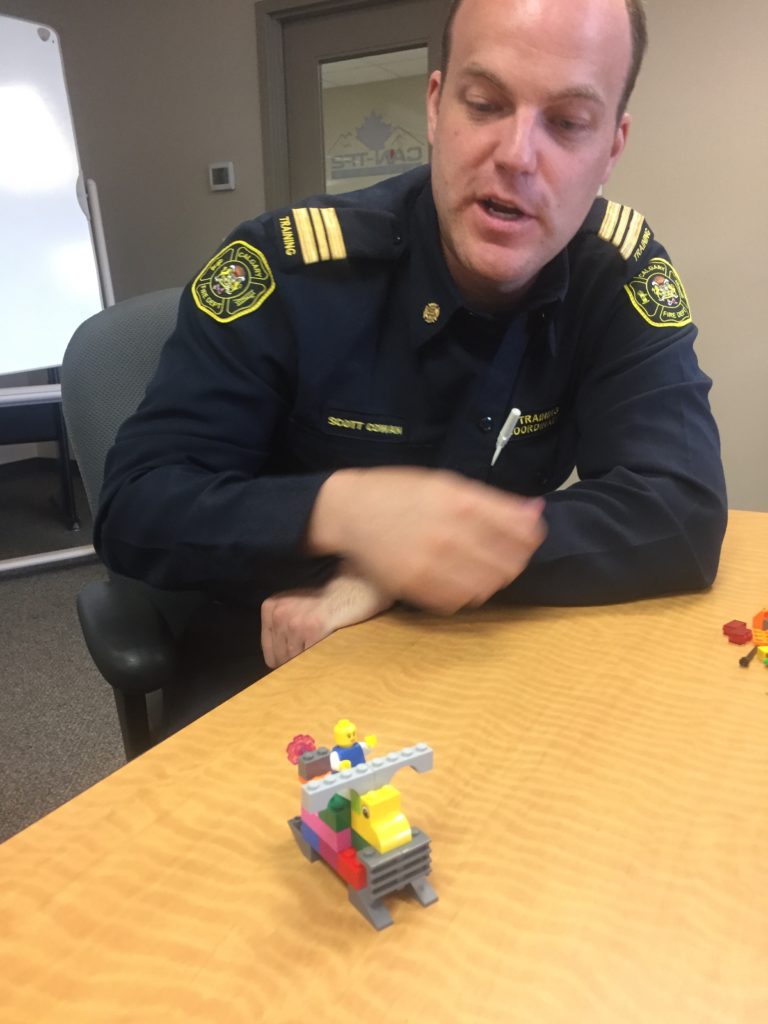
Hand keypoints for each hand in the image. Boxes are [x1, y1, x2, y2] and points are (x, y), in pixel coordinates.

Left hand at [260, 570, 392, 668]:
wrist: (350, 590)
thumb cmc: (324, 603)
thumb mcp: (292, 607)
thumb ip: (280, 628)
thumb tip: (274, 663)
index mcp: (270, 607)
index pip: (269, 650)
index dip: (282, 660)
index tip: (295, 659)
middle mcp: (279, 614)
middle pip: (281, 656)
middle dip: (295, 661)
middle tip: (311, 654)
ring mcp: (294, 622)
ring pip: (294, 659)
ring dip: (307, 660)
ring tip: (319, 648)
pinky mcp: (312, 629)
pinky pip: (309, 656)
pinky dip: (317, 657)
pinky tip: (325, 646)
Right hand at [306, 467, 545, 613]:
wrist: (350, 511)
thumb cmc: (399, 492)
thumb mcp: (446, 483)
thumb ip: (493, 501)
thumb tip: (535, 510)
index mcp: (462, 503)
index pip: (521, 531)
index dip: (531, 536)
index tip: (528, 536)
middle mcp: (450, 534)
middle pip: (509, 563)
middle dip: (515, 559)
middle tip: (506, 555)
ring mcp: (432, 564)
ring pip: (487, 586)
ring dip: (492, 579)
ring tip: (482, 568)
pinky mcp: (414, 586)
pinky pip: (457, 601)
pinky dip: (465, 593)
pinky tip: (458, 579)